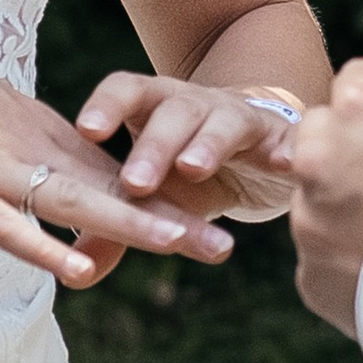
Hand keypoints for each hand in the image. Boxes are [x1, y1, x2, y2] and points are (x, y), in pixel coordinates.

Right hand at [0, 23, 235, 290]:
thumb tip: (40, 176)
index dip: (159, 201)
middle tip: (224, 246)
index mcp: (34, 133)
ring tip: (185, 245)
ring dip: (133, 226)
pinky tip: (78, 269)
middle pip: (110, 190)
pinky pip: (7, 225)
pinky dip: (44, 246)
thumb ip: (16, 146)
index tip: (207, 222)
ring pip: (75, 203)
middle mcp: (26, 151)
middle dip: (170, 219)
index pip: (109, 173)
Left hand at [74, 72, 301, 224]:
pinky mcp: (283, 139)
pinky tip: (287, 164)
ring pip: (225, 122)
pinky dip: (288, 149)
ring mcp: (242, 118)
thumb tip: (75, 272)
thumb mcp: (154, 193)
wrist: (257, 148)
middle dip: (154, 146)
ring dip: (208, 144)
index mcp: (156, 107)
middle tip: (136, 183)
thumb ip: (115, 224)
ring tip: (193, 168)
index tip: (86, 130)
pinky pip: (288, 140)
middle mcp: (197, 104)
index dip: (107, 105)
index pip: (127, 89)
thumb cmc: (188, 168)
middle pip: (174, 112)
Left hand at [289, 57, 362, 341]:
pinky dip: (347, 264)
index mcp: (361, 108)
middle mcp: (319, 156)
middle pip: (319, 135)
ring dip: (345, 212)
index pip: (356, 80)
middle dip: (348, 153)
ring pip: (316, 202)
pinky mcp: (310, 274)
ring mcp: (309, 218)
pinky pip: (322, 258)